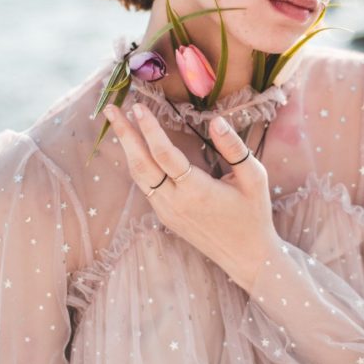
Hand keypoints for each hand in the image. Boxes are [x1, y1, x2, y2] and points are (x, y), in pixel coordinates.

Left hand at [103, 102, 279, 289]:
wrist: (247, 256)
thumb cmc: (254, 213)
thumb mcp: (254, 177)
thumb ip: (234, 148)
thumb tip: (216, 121)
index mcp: (197, 191)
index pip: (164, 154)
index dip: (149, 129)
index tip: (138, 107)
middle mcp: (175, 202)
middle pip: (140, 164)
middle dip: (124, 134)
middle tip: (109, 109)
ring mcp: (167, 211)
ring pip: (138, 176)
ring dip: (126, 147)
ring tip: (116, 122)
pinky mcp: (165, 216)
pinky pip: (145, 185)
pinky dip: (136, 162)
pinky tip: (134, 146)